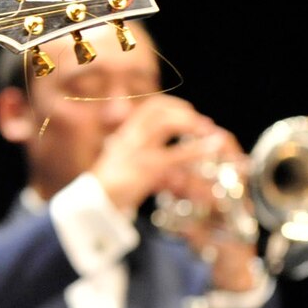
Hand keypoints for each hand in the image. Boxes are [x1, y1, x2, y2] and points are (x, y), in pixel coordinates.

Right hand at [90, 94, 238, 216]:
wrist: (95, 202)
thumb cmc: (112, 185)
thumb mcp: (124, 162)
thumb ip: (142, 154)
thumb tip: (165, 155)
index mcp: (126, 134)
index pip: (149, 107)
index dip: (172, 105)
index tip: (188, 111)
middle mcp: (131, 137)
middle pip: (158, 110)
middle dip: (184, 112)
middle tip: (203, 124)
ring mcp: (138, 150)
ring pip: (166, 125)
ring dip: (191, 124)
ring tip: (209, 131)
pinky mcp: (147, 168)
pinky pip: (176, 154)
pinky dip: (197, 149)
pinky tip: (212, 147)